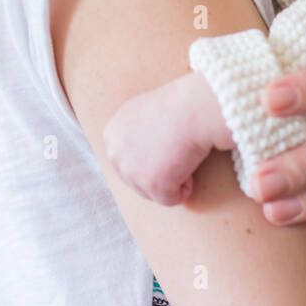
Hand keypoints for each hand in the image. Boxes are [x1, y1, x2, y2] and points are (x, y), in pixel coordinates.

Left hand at [103, 71, 229, 206]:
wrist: (193, 108)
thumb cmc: (177, 106)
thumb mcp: (142, 113)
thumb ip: (133, 134)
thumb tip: (139, 153)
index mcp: (112, 135)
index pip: (128, 161)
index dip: (151, 157)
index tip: (166, 144)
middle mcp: (115, 154)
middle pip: (137, 180)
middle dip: (159, 172)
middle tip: (176, 151)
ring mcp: (132, 170)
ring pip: (152, 192)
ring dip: (171, 180)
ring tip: (182, 155)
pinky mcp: (151, 184)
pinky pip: (170, 199)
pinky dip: (184, 188)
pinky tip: (189, 165)